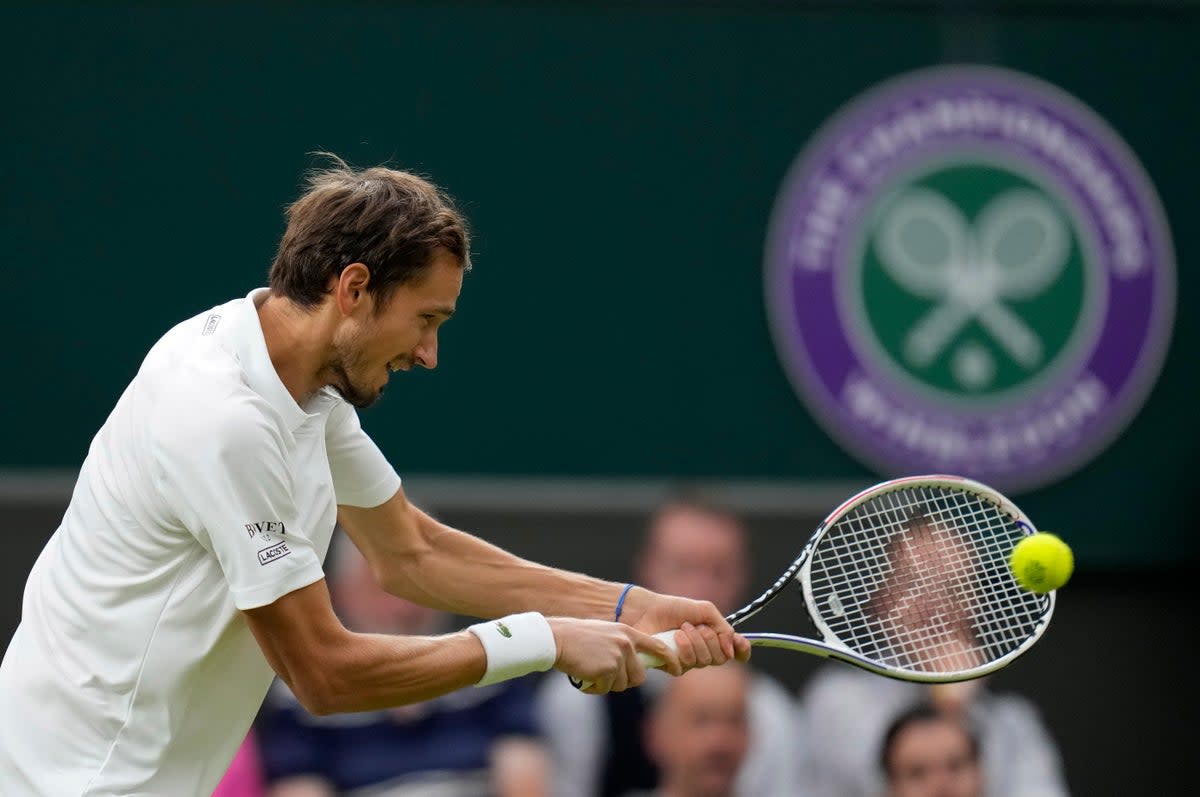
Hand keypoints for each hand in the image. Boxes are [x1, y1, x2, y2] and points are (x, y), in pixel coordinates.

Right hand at [547, 617, 681, 694]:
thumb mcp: (605, 634)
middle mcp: (626, 644)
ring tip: (590, 670)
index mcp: (627, 633)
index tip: (676, 668)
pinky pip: (606, 688)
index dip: (669, 659)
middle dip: (624, 680)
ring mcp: (618, 656)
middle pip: (639, 676)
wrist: (556, 639)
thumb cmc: (576, 638)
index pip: (657, 647)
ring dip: (607, 684)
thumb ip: (622, 646)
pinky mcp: (607, 669)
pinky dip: (595, 687)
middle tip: (605, 675)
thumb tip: (633, 667)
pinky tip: (584, 675)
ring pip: (622, 684)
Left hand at [617, 588, 750, 669]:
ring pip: (704, 662)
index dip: (742, 651)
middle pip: (721, 658)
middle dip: (710, 640)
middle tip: (696, 626)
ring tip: (682, 629)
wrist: (647, 611)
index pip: (736, 652)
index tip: (740, 643)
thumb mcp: (705, 611)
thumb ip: (723, 627)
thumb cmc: (674, 609)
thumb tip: (732, 648)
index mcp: (714, 639)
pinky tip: (673, 638)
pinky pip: (685, 666)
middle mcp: (704, 652)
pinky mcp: (672, 666)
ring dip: (694, 642)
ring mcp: (689, 661)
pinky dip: (682, 649)